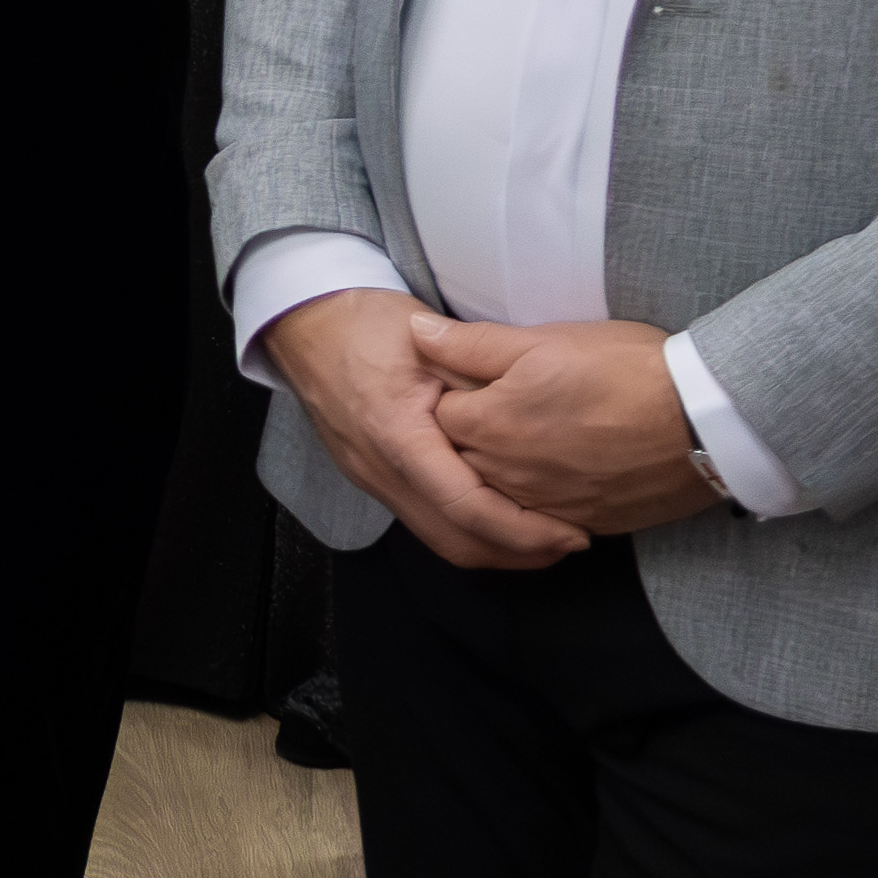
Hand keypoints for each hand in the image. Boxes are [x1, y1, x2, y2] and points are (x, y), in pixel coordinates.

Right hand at [263, 289, 586, 567]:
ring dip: (496, 548)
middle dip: (518, 553)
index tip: (569, 531)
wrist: (307, 325)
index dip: (523, 529)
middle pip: (455, 541)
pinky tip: (500, 517)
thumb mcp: (434, 342)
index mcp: (398, 435)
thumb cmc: (368, 324)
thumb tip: (538, 420)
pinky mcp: (374, 479)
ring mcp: (373, 480)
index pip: (466, 505)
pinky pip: (426, 522)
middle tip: (570, 542)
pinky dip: (469, 530)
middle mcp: (381, 470)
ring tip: (545, 539)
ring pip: (439, 539)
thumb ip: (481, 383)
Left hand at [414, 314, 730, 534]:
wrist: (705, 421)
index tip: (471, 378)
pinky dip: (539, 497)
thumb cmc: (628, 371)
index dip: (451, 392)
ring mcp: (544, 504)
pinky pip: (540, 517)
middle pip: (459, 458)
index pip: (435, 414)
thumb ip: (473, 344)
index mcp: (490, 424)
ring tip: (533, 434)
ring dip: (501, 468)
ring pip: (496, 491)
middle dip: (467, 434)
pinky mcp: (582, 522)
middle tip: (500, 406)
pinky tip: (560, 469)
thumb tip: (416, 335)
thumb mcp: (546, 340)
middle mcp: (507, 474)